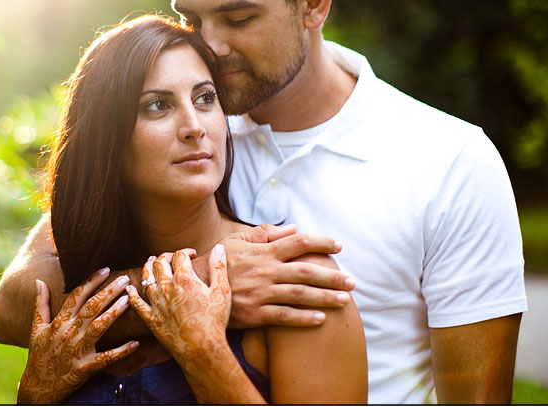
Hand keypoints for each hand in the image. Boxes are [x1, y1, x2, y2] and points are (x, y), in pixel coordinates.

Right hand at [17, 269, 138, 403]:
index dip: (91, 281)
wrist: (38, 387)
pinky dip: (121, 351)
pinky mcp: (86, 367)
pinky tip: (135, 343)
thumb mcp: (36, 328)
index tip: (106, 270)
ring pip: (99, 327)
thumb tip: (39, 281)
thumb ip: (40, 304)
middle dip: (108, 291)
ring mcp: (78, 350)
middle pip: (91, 307)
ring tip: (128, 300)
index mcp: (59, 321)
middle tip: (123, 279)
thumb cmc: (39, 355)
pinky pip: (106, 358)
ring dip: (114, 313)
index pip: (77, 296)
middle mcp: (69, 333)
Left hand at [126, 246, 230, 359]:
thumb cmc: (214, 320)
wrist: (201, 348)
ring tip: (151, 261)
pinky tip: (129, 288)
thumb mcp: (222, 291)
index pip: (179, 255)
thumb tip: (218, 247)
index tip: (192, 255)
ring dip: (148, 267)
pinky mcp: (151, 318)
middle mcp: (167, 287)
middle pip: (160, 263)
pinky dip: (132, 293)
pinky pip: (136, 303)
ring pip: (146, 278)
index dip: (186, 251)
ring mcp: (157, 303)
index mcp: (184, 279)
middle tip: (171, 257)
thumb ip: (218, 267)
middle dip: (165, 256)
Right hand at [221, 223, 355, 327]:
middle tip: (353, 281)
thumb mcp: (237, 240)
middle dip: (332, 276)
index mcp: (263, 251)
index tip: (339, 245)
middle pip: (306, 271)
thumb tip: (293, 228)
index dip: (321, 242)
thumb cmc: (220, 261)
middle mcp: (266, 271)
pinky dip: (303, 318)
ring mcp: (261, 293)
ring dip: (324, 297)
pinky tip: (321, 319)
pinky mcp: (255, 313)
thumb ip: (265, 233)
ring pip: (299, 295)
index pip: (298, 242)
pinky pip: (284, 316)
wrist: (195, 288)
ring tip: (345, 300)